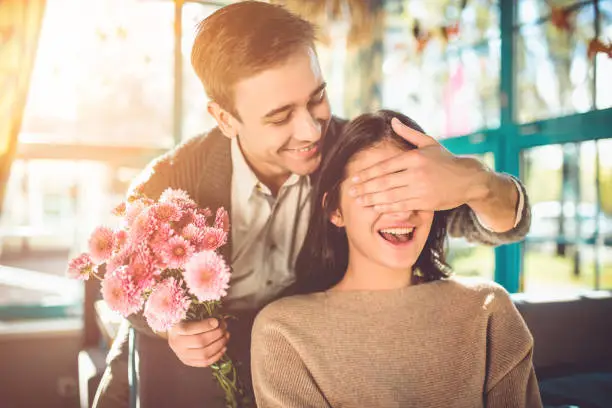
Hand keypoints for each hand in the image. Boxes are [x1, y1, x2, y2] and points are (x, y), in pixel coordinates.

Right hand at [167, 318, 229, 367]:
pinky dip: (217, 355)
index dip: (205, 325)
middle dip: (216, 334)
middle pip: (200, 341)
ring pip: (204, 353)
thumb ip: (200, 318)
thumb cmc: (185, 324)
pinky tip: (223, 347)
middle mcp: (177, 344)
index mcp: (175, 330)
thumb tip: (217, 322)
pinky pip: (205, 362)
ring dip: (219, 345)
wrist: (175, 337)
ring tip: (226, 336)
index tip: (216, 321)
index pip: (189, 329)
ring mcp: (183, 356)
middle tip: (224, 328)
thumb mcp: (188, 317)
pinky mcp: (189, 363)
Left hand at [348, 117, 489, 212]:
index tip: (354, 178)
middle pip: (384, 182)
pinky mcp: (426, 202)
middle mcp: (416, 173)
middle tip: (351, 192)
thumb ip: (408, 134)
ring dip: (372, 199)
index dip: (367, 174)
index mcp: (414, 157)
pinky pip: (402, 206)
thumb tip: (392, 122)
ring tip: (359, 201)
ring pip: (390, 195)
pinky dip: (387, 207)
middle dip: (365, 188)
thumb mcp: (429, 143)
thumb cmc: (446, 160)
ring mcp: (421, 189)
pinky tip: (376, 207)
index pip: (384, 166)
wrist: (469, 180)